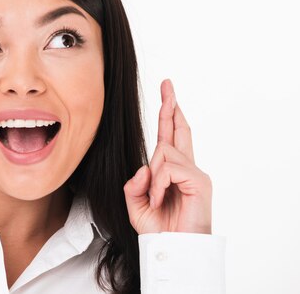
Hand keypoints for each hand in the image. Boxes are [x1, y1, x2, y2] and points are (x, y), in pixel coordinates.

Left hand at [123, 79, 211, 233]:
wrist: (174, 250)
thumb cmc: (159, 230)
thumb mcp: (136, 204)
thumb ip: (135, 184)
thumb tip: (145, 166)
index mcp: (171, 171)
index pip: (170, 136)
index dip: (168, 114)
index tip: (168, 93)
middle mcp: (186, 167)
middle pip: (178, 129)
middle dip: (170, 105)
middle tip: (167, 84)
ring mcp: (195, 173)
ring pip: (163, 152)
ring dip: (153, 178)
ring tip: (156, 199)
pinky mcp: (199, 182)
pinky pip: (168, 169)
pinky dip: (158, 186)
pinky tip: (161, 200)